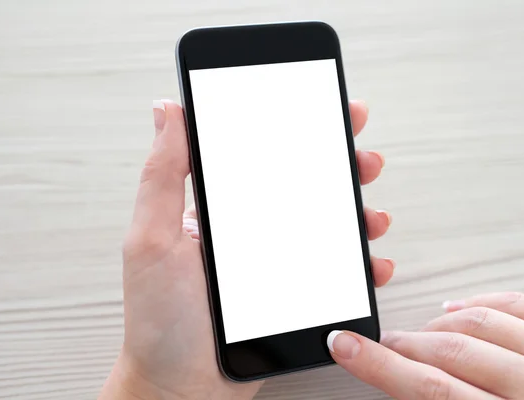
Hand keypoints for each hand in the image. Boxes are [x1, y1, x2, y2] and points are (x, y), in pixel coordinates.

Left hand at [99, 99, 393, 399]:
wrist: (181, 390)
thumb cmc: (159, 323)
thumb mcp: (150, 240)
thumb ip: (163, 175)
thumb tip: (168, 111)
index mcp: (220, 209)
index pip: (262, 155)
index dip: (297, 128)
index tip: (327, 108)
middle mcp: (251, 231)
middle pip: (304, 185)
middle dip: (340, 165)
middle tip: (363, 158)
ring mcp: (275, 262)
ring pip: (327, 225)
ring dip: (359, 212)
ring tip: (374, 215)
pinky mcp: (294, 293)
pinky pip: (335, 272)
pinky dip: (359, 264)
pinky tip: (372, 261)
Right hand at [328, 292, 523, 398]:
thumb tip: (431, 396)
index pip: (427, 390)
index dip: (378, 366)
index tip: (347, 346)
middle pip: (446, 353)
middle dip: (403, 346)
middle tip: (380, 343)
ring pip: (478, 323)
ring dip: (439, 327)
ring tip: (418, 333)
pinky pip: (521, 303)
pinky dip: (485, 304)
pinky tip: (466, 307)